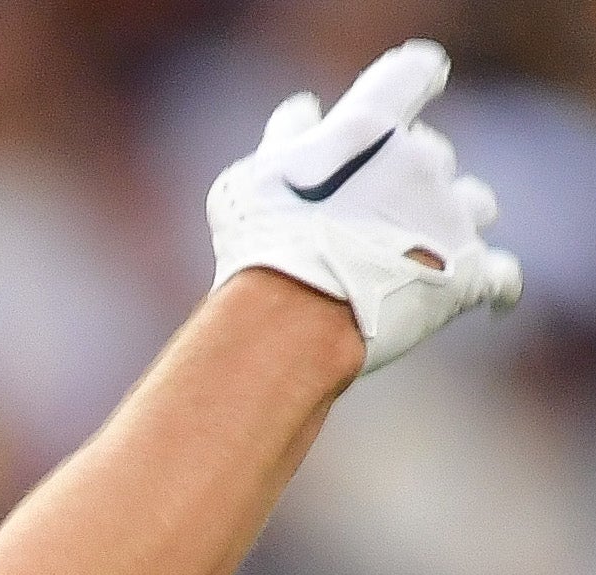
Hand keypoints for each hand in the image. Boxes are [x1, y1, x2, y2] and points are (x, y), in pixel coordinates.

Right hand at [209, 39, 525, 372]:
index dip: (414, 77)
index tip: (418, 81)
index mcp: (370, 129)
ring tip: (424, 247)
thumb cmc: (263, 247)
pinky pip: (502, 277)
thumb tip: (303, 111)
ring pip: (475, 203)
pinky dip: (494, 284)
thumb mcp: (250, 180)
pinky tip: (491, 297)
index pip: (410, 74)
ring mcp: (451, 218)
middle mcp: (421, 163)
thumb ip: (284, 138)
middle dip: (407, 175)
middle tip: (370, 208)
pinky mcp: (469, 274)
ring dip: (454, 216)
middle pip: (432, 152)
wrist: (290, 321)